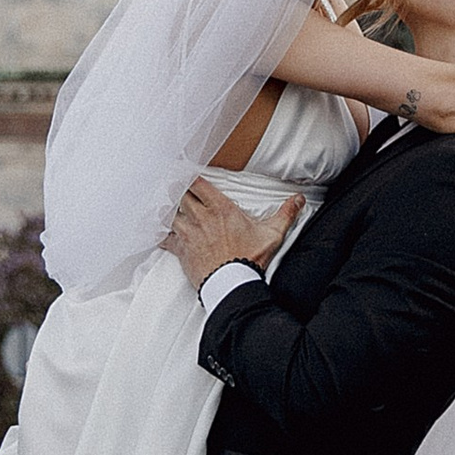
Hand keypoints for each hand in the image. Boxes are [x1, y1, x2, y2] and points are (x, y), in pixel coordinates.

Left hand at [163, 174, 301, 290]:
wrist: (233, 283)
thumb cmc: (250, 258)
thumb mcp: (272, 234)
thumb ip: (285, 213)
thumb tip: (297, 199)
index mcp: (221, 208)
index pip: (198, 183)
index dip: (189, 175)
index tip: (185, 171)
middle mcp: (201, 217)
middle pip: (180, 194)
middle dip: (176, 189)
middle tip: (172, 184)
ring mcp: (188, 233)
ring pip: (169, 212)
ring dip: (167, 208)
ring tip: (164, 204)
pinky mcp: (181, 249)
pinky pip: (163, 237)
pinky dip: (159, 232)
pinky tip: (157, 230)